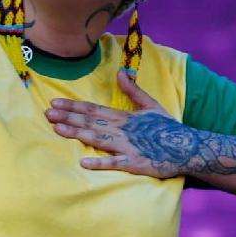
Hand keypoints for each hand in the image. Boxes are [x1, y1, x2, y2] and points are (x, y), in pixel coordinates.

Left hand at [45, 72, 184, 176]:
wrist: (189, 147)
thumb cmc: (169, 128)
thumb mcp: (152, 105)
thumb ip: (133, 90)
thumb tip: (120, 73)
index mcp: (125, 117)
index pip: (94, 109)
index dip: (74, 106)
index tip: (55, 103)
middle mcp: (124, 130)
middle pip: (91, 122)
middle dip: (68, 117)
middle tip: (46, 114)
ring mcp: (129, 146)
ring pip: (98, 138)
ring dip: (77, 133)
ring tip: (57, 129)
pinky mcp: (136, 163)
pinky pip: (116, 162)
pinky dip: (101, 161)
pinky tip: (84, 161)